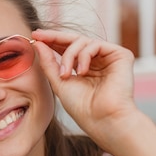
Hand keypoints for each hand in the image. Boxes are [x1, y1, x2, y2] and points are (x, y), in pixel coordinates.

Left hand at [32, 29, 137, 149]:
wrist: (102, 119)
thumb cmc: (82, 107)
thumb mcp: (59, 82)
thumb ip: (49, 63)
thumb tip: (38, 42)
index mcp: (83, 69)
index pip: (67, 49)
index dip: (51, 41)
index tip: (34, 36)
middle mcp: (97, 62)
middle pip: (74, 41)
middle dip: (54, 37)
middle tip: (39, 36)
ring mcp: (109, 58)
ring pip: (82, 42)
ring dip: (68, 56)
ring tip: (64, 74)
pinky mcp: (121, 55)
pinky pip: (95, 45)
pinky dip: (83, 55)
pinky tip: (81, 71)